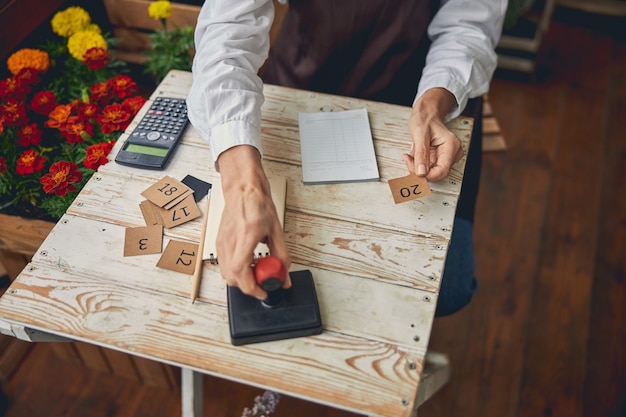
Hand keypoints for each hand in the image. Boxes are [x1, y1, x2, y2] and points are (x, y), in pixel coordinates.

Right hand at [216, 145, 291, 299]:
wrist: (243, 190)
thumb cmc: (257, 204)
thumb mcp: (276, 230)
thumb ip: (282, 255)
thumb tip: (284, 275)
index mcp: (246, 235)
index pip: (241, 270)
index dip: (252, 287)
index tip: (264, 290)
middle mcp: (230, 240)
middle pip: (232, 277)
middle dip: (248, 286)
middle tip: (263, 283)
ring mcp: (222, 242)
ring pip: (226, 274)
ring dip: (242, 279)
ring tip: (256, 271)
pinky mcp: (219, 243)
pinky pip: (224, 265)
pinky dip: (236, 271)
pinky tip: (248, 264)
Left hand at [403, 88, 463, 180]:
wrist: (426, 114)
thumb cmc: (425, 119)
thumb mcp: (420, 134)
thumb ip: (421, 154)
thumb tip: (421, 173)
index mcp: (452, 146)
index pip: (442, 171)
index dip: (426, 174)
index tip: (411, 166)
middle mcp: (452, 153)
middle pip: (436, 173)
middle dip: (419, 169)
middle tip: (408, 157)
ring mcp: (447, 157)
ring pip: (431, 172)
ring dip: (418, 165)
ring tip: (414, 150)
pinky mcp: (440, 159)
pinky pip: (428, 168)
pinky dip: (419, 163)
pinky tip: (416, 152)